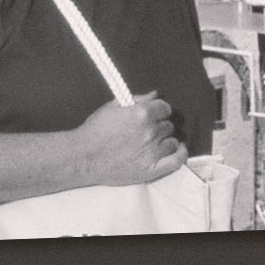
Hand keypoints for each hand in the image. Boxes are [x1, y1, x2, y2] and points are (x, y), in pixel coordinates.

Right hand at [73, 91, 187, 185]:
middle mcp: (150, 132)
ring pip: (172, 140)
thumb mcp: (112, 107)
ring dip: (165, 140)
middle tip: (146, 131)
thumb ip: (137, 99)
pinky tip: (178, 148)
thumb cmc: (95, 131)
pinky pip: (177, 160)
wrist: (84, 157)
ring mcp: (152, 151)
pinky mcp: (152, 169)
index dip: (159, 111)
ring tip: (152, 142)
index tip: (154, 114)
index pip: (165, 108)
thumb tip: (155, 95)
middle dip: (159, 125)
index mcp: (142, 113)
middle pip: (167, 125)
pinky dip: (181, 153)